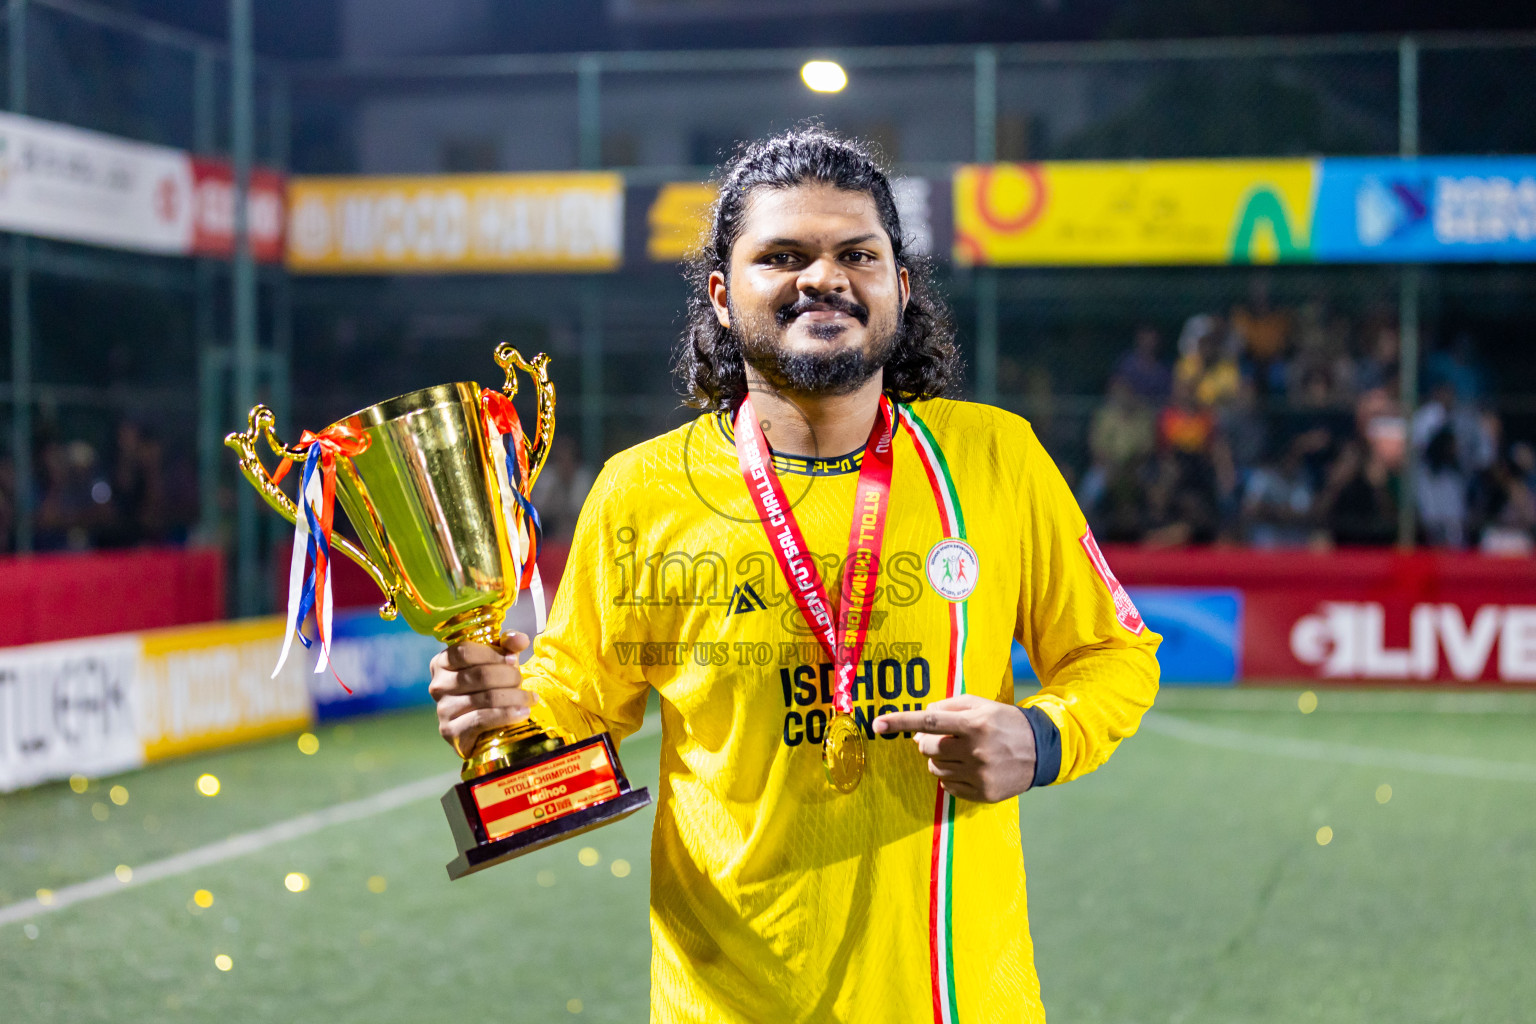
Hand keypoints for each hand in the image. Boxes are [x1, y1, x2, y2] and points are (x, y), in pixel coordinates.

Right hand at [428, 631, 535, 757]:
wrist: (483, 727)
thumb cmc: (489, 687)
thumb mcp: (497, 662)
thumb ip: (508, 646)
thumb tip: (520, 640)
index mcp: (442, 662)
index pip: (465, 652)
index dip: (493, 654)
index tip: (513, 660)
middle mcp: (438, 685)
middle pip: (479, 675)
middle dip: (509, 676)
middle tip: (522, 681)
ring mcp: (443, 710)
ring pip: (485, 698)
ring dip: (514, 697)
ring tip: (529, 698)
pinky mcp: (451, 732)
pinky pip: (482, 720)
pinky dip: (507, 715)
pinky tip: (523, 713)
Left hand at [873, 694, 1036, 802]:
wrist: (1041, 750)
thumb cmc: (1004, 722)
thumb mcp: (981, 705)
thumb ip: (949, 707)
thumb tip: (921, 721)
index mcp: (974, 724)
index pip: (928, 722)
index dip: (900, 722)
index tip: (877, 723)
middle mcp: (975, 751)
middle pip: (927, 748)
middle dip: (928, 742)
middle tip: (944, 738)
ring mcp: (979, 775)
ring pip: (935, 768)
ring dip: (939, 760)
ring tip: (960, 753)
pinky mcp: (983, 794)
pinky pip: (948, 787)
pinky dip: (951, 777)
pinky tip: (969, 768)